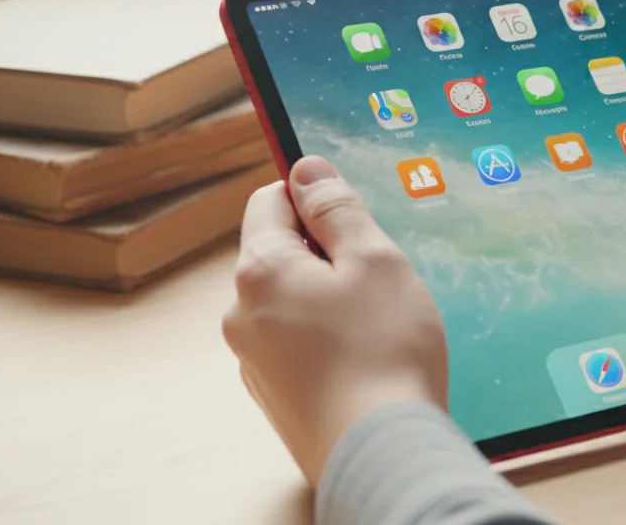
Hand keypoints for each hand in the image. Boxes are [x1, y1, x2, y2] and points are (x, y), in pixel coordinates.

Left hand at [222, 156, 446, 485]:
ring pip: (292, 304)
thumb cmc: (383, 352)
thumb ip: (337, 210)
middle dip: (328, 255)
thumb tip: (307, 170)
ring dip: (330, 301)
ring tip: (379, 327)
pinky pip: (299, 347)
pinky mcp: (276, 398)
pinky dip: (329, 344)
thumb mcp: (374, 260)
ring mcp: (254, 362)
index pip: (270, 201)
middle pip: (281, 255)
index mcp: (261, 271)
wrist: (382, 455)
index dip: (313, 197)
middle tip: (380, 278)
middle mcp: (242, 315)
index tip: (351, 214)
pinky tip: (368, 362)